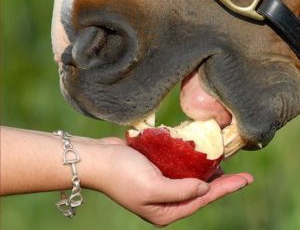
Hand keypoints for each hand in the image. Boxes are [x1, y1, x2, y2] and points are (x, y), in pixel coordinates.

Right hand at [82, 138, 252, 226]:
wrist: (98, 158)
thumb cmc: (122, 174)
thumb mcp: (153, 187)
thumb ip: (182, 191)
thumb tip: (205, 188)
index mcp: (165, 211)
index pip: (203, 199)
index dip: (226, 189)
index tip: (246, 179)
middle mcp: (165, 200)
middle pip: (200, 191)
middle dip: (221, 182)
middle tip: (242, 173)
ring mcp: (160, 185)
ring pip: (190, 178)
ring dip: (206, 170)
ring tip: (225, 163)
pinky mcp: (155, 170)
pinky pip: (179, 167)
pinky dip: (191, 161)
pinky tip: (200, 154)